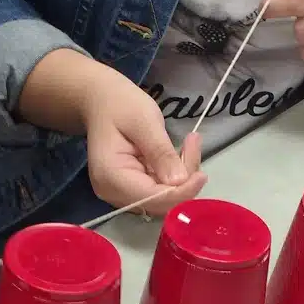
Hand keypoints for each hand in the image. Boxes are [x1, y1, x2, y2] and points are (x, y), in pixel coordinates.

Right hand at [82, 70, 204, 215]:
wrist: (101, 101)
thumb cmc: (119, 105)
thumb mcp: (144, 121)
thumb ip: (160, 152)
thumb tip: (179, 181)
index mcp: (111, 177)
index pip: (153, 198)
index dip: (181, 192)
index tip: (202, 174)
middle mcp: (114, 193)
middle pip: (160, 202)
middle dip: (184, 181)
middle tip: (193, 144)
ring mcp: (123, 193)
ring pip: (165, 198)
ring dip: (184, 176)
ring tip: (190, 143)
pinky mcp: (133, 189)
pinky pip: (162, 190)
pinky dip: (176, 174)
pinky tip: (181, 151)